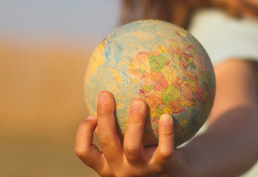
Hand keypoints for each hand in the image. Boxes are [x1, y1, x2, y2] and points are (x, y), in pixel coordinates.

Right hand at [75, 91, 189, 176]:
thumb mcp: (125, 147)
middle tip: (105, 93)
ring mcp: (141, 170)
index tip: (90, 115)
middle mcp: (120, 169)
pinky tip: (167, 116)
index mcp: (106, 164)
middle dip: (105, 116)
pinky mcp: (162, 168)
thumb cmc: (144, 153)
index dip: (83, 133)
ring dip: (134, 122)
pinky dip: (166, 133)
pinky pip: (164, 150)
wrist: (174, 175)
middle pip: (107, 141)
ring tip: (138, 101)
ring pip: (132, 146)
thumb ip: (115, 129)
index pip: (84, 151)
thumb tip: (104, 90)